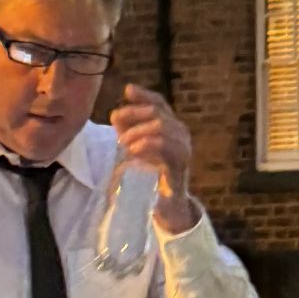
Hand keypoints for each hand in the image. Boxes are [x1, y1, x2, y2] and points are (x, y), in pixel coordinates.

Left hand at [110, 83, 197, 233]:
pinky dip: (146, 143)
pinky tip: (133, 150)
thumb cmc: (151, 176)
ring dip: (138, 131)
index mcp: (172, 128)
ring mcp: (183, 149)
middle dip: (134, 114)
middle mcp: (181, 135)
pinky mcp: (180, 164)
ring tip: (123, 143)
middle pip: (158, 111)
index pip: (160, 103)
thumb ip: (128, 131)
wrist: (166, 206)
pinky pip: (165, 145)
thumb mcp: (136, 149)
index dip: (144, 95)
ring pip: (162, 125)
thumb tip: (115, 115)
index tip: (127, 91)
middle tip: (116, 125)